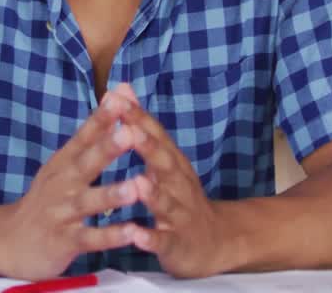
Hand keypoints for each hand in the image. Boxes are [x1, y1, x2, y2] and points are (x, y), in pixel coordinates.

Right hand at [0, 87, 145, 279]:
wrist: (8, 241)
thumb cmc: (47, 198)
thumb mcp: (63, 165)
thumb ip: (91, 136)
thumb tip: (115, 98)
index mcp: (64, 162)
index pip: (84, 136)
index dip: (102, 118)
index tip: (121, 98)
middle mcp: (62, 183)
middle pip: (86, 163)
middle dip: (108, 148)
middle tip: (131, 132)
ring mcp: (62, 213)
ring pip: (89, 202)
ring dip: (113, 194)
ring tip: (136, 186)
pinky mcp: (64, 242)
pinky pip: (90, 238)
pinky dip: (111, 236)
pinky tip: (132, 232)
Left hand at [120, 97, 234, 277]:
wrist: (215, 242)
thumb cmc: (179, 195)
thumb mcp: (164, 159)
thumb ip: (142, 126)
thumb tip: (122, 88)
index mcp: (171, 162)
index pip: (154, 134)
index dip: (137, 116)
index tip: (117, 97)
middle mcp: (178, 184)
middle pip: (164, 162)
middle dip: (148, 146)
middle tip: (129, 130)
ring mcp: (179, 214)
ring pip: (166, 202)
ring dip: (153, 193)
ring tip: (138, 182)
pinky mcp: (176, 244)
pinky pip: (163, 241)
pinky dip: (151, 238)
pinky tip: (137, 236)